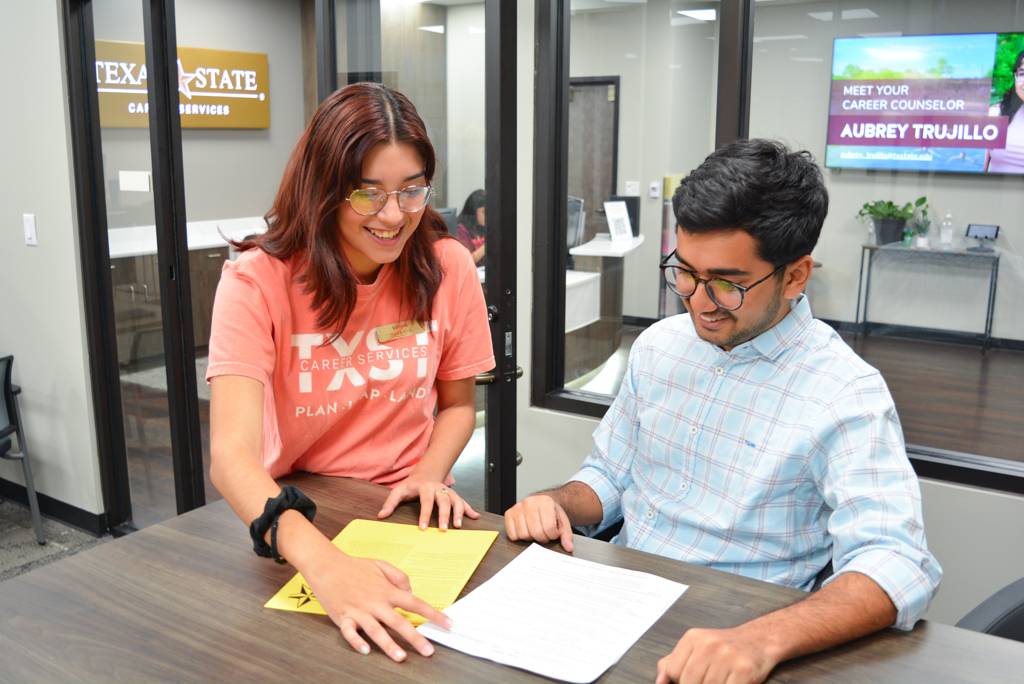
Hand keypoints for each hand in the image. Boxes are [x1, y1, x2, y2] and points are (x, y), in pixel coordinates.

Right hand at [303, 546, 451, 661]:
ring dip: (389, 645)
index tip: (448, 625)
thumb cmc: (354, 566)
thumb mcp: (381, 565)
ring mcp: (359, 611)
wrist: (326, 565)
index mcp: (386, 591)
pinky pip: (350, 633)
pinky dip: (357, 641)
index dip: (434, 614)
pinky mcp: (342, 617)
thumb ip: (399, 577)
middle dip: (415, 638)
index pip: (415, 603)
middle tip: (428, 651)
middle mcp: (375, 602)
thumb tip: (411, 592)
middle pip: (398, 622)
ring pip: (376, 630)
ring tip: (400, 657)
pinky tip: (366, 650)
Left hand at [377, 475, 479, 529]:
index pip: (426, 501)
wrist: (426, 473)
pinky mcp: (453, 496)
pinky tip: (475, 517)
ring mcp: (447, 491)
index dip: (425, 514)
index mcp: (425, 487)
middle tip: (443, 529)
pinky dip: (470, 509)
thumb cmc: (411, 485)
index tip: (423, 528)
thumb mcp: (399, 490)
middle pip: (443, 501)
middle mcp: (439, 488)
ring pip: (456, 500)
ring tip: (458, 526)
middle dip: (444, 515)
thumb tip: (381, 516)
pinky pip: (463, 502)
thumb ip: (390, 502)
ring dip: (459, 512)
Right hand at [503, 494, 574, 551]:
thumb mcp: (562, 521)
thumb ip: (566, 535)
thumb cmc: (551, 512)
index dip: (553, 535)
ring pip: (523, 535)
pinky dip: (519, 537)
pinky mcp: (509, 514)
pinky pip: (512, 534)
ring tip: (535, 531)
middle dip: (542, 538)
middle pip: (535, 533)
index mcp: (545, 502)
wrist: (542, 502)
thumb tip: (568, 547)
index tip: (554, 532)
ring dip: (531, 537)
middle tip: (545, 533)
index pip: (549, 528)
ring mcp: (518, 507)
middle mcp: (530, 502)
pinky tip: (526, 530)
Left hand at [655, 626, 777, 683]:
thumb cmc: (724, 648)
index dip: (681, 681)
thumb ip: (672, 663)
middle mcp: (709, 644)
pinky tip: (729, 682)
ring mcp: (727, 656)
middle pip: (689, 681)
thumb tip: (659, 682)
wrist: (760, 640)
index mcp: (693, 637)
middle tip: (708, 680)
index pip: (674, 670)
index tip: (693, 679)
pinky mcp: (744, 669)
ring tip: (721, 680)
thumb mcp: (695, 647)